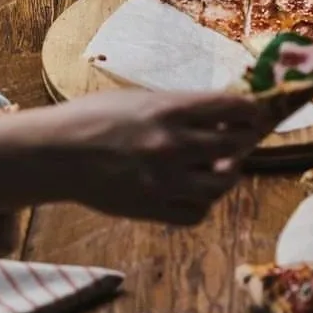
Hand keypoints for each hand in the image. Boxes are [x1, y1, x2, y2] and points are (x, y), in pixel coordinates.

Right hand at [54, 90, 267, 225]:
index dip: (251, 111)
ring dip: (229, 174)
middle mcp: (172, 145)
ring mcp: (164, 180)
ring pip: (222, 185)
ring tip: (222, 167)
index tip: (255, 112)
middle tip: (243, 138)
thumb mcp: (142, 99)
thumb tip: (222, 114)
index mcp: (170, 110)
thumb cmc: (95, 117)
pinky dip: (204, 202)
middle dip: (245, 141)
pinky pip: (197, 213)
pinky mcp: (152, 209)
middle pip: (235, 147)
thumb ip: (182, 108)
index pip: (232, 109)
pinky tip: (198, 190)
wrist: (56, 154)